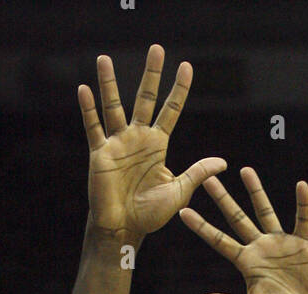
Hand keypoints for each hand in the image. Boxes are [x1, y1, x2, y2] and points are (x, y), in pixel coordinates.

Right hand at [78, 46, 225, 241]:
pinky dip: (88, 109)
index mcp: (158, 145)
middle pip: (145, 99)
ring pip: (113, 106)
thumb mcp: (179, 191)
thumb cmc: (151, 214)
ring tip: (104, 59)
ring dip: (109, 83)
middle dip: (151, 75)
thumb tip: (223, 162)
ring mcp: (117, 144)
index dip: (178, 90)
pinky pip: (93, 127)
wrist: (124, 229)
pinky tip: (84, 89)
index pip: (171, 111)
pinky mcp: (100, 154)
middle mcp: (138, 138)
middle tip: (157, 49)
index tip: (186, 67)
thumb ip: (198, 173)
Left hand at [180, 168, 307, 293]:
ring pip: (266, 211)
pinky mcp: (304, 245)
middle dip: (223, 199)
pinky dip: (303, 203)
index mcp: (246, 263)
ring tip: (245, 171)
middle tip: (207, 178)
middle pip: (237, 218)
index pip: (218, 240)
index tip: (183, 212)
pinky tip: (301, 186)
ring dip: (256, 192)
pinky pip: (303, 219)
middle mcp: (260, 249)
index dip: (201, 227)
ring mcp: (282, 244)